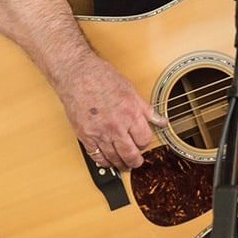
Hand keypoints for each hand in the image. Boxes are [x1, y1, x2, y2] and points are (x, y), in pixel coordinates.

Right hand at [56, 54, 168, 170]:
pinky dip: (104, 161)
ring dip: (121, 164)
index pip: (144, 139)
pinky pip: (97, 156)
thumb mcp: (130, 90)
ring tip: (124, 164)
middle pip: (130, 154)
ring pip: (114, 158)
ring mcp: (100, 132)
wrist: (76, 74)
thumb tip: (161, 121)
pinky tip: (107, 160)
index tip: (142, 142)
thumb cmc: (101, 77)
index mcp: (130, 112)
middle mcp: (116, 125)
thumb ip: (146, 109)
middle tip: (136, 162)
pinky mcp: (85, 136)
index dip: (145, 143)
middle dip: (135, 161)